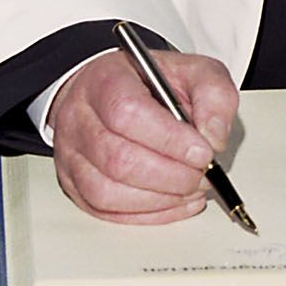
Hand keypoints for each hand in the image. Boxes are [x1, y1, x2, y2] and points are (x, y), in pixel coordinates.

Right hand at [50, 48, 238, 223]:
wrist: (114, 91)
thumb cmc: (150, 82)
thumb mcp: (192, 70)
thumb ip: (213, 95)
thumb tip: (214, 137)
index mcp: (106, 81)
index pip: (128, 112)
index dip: (169, 139)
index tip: (203, 152)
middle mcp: (80, 118)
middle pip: (117, 159)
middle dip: (171, 175)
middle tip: (203, 175)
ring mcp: (72, 155)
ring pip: (107, 192)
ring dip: (160, 199)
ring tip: (191, 189)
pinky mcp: (74, 185)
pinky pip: (106, 212)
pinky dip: (147, 214)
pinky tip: (175, 202)